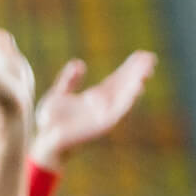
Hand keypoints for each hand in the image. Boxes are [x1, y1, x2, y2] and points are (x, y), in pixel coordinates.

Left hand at [29, 51, 156, 170]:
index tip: (142, 55)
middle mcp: (103, 106)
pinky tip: (138, 89)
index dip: (129, 68)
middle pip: (124, 86)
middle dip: (137, 73)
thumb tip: (78, 63)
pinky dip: (128, 100)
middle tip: (151, 58)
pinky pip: (118, 111)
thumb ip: (68, 80)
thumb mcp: (58, 94)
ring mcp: (104, 115)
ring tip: (147, 71)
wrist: (44, 140)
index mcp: (95, 97)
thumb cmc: (50, 122)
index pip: (117, 80)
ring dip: (136, 84)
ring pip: (124, 97)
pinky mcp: (102, 125)